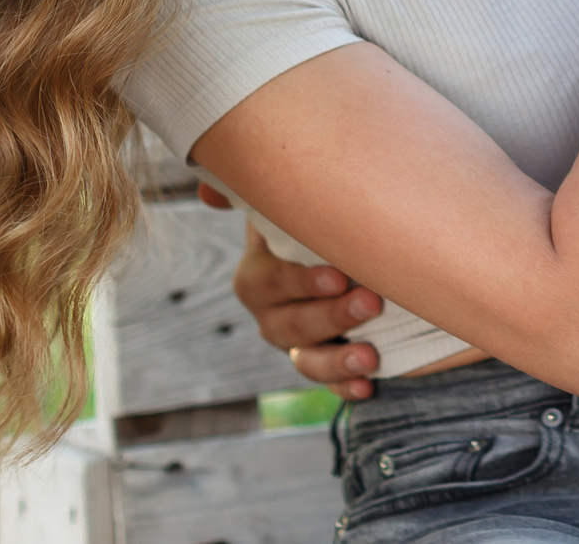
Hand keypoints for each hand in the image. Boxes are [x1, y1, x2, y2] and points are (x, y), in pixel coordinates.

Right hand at [206, 185, 385, 399]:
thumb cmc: (320, 215)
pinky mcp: (326, 362)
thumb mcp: (291, 202)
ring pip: (306, 360)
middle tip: (371, 302)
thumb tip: (207, 190)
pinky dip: (345, 387)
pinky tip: (366, 388)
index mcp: (259, 273)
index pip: (269, 283)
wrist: (350, 243)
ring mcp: (297, 342)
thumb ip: (252, 191)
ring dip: (336, 362)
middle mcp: (272, 312)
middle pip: (290, 326)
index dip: (300, 282)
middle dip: (331, 317)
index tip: (339, 276)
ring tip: (371, 357)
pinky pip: (328, 385)